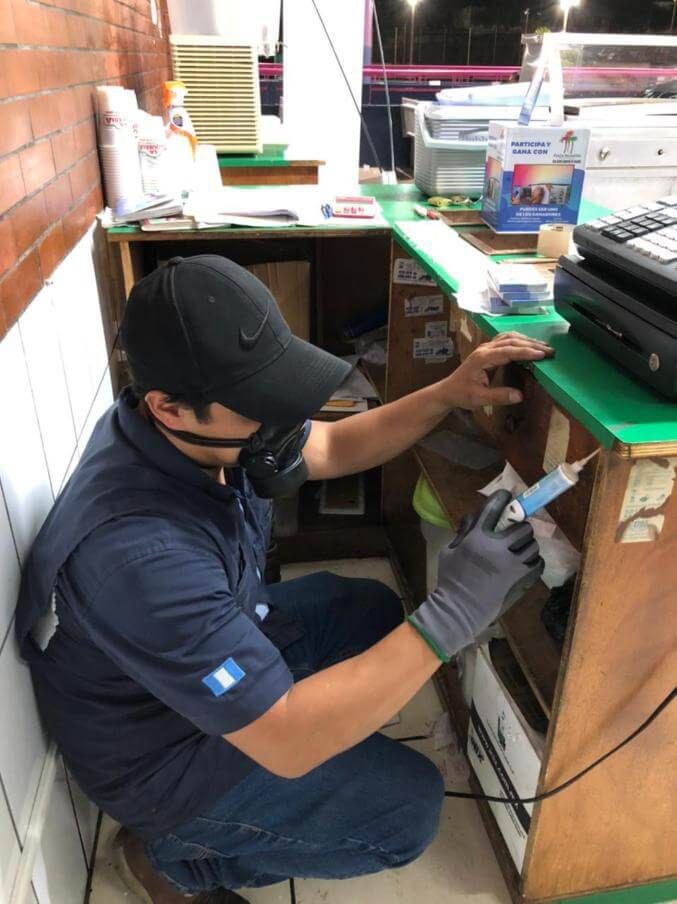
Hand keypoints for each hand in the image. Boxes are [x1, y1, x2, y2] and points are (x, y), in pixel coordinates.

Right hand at [408, 490, 543, 661]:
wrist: (458, 611)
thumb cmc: (450, 580)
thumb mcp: (448, 552)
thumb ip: (463, 533)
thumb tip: (474, 518)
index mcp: (477, 538)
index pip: (494, 508)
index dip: (503, 498)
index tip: (508, 496)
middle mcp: (497, 548)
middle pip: (522, 526)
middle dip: (520, 526)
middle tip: (516, 531)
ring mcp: (513, 565)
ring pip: (533, 544)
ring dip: (527, 544)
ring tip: (521, 549)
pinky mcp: (523, 580)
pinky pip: (538, 563)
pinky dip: (534, 561)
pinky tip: (526, 563)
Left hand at [442, 333, 553, 409]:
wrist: (448, 390)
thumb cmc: (462, 394)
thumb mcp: (479, 399)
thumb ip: (498, 396)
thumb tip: (519, 396)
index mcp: (482, 358)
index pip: (508, 351)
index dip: (526, 352)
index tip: (542, 355)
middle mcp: (485, 349)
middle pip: (511, 341)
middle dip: (531, 345)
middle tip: (550, 351)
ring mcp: (486, 347)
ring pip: (509, 337)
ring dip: (527, 340)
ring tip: (544, 347)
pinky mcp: (488, 349)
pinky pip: (505, 340)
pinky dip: (519, 341)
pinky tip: (529, 345)